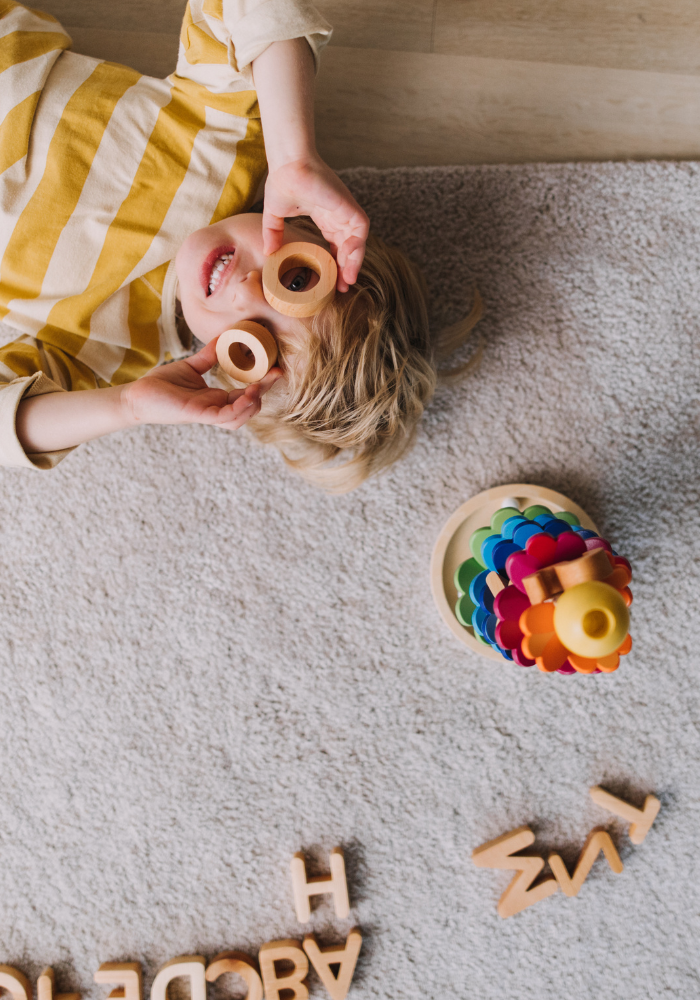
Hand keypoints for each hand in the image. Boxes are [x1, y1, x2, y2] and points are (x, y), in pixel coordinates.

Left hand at [123, 339, 281, 430]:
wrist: (137, 395)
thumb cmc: (160, 384)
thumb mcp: (190, 367)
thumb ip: (208, 356)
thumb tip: (222, 338)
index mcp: (216, 399)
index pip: (246, 395)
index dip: (263, 384)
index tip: (275, 368)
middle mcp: (215, 408)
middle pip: (249, 407)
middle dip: (265, 392)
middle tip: (275, 374)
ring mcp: (207, 414)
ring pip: (240, 417)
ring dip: (254, 404)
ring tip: (259, 387)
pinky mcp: (198, 415)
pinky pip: (225, 417)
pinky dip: (239, 409)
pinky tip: (247, 395)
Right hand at [262, 155, 368, 292]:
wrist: (287, 165)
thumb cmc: (281, 181)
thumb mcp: (275, 214)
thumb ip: (273, 233)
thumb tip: (267, 253)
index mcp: (325, 216)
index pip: (335, 244)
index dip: (335, 263)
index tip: (331, 280)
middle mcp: (337, 214)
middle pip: (348, 247)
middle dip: (347, 268)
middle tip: (341, 287)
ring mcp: (344, 210)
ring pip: (357, 241)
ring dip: (354, 261)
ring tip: (347, 280)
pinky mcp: (348, 205)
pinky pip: (361, 229)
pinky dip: (358, 245)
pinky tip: (348, 259)